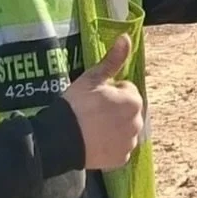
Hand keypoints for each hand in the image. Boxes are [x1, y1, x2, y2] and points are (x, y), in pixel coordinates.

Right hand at [65, 34, 144, 169]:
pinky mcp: (121, 160)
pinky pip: (119, 149)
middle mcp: (138, 123)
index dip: (109, 92)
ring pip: (124, 131)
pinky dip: (110, 147)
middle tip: (92, 114)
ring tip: (91, 128)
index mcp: (134, 101)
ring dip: (114, 128)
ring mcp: (130, 143)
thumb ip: (113, 60)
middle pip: (128, 111)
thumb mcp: (92, 79)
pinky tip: (94, 143)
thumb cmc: (75, 105)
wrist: (59, 139)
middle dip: (114, 110)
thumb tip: (126, 37)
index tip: (94, 98)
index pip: (127, 91)